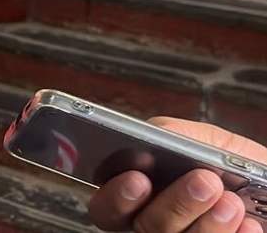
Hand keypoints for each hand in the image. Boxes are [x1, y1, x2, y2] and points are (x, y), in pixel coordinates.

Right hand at [88, 117, 266, 232]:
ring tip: (232, 201)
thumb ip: (174, 135)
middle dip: (176, 204)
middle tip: (205, 182)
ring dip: (209, 224)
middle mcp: (158, 225)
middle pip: (146, 228)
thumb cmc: (238, 165)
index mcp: (141, 196)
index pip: (108, 206)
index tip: (138, 179)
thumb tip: (152, 134)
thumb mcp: (206, 140)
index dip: (117, 195)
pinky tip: (249, 224)